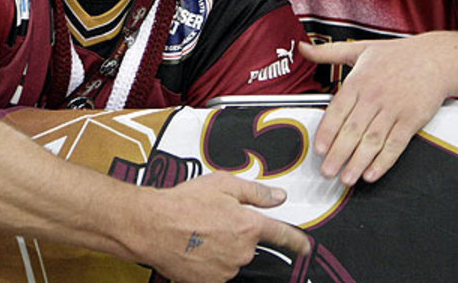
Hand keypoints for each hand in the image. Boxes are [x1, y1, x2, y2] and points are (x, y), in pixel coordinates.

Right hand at [142, 173, 310, 282]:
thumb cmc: (182, 203)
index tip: (305, 247)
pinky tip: (193, 248)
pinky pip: (217, 272)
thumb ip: (255, 192)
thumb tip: (278, 197)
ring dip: (222, 248)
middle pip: (251, 245)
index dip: (297, 242)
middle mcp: (242, 251)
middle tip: (213, 222)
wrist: (152, 226)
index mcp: (249, 226)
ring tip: (198, 233)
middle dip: (237, 234)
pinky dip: (209, 262)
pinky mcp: (210, 282)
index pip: (283, 235)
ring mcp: (226, 270)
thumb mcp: (222, 184)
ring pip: (233, 259)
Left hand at [301, 36, 450, 184]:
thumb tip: (303, 47)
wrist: (436, 59)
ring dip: (358, 162)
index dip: (327, 133)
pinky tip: (372, 173)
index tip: (319, 149)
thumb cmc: (397, 55)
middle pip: (352, 130)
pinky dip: (383, 161)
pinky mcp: (412, 120)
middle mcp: (374, 96)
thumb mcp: (359, 49)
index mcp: (359, 81)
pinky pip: (395, 144)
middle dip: (338, 154)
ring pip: (372, 141)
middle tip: (327, 172)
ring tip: (346, 178)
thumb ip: (327, 52)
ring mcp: (394, 109)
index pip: (337, 111)